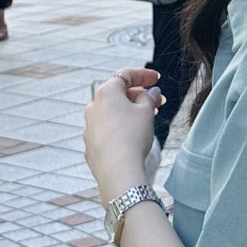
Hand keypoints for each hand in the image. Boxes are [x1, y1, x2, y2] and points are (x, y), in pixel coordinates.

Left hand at [84, 68, 162, 204]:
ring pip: (112, 113)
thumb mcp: (146, 112)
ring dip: (129, 112)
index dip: (143, 75)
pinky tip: (133, 136)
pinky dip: (120, 128)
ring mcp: (89, 127)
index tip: (156, 79)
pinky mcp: (91, 145)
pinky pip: (107, 130)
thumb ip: (149, 98)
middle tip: (156, 102)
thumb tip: (151, 93)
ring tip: (147, 119)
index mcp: (106, 93)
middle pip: (117, 94)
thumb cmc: (132, 137)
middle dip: (138, 96)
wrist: (118, 171)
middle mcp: (93, 107)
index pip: (125, 75)